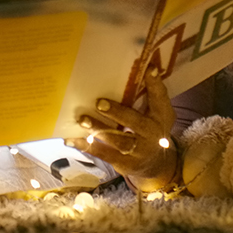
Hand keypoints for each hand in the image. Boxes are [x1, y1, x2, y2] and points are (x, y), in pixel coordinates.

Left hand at [67, 71, 178, 192]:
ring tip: (82, 119)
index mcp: (161, 117)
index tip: (149, 70)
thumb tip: (145, 67)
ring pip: (118, 140)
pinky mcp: (124, 164)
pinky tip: (72, 140)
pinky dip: (87, 147)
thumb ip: (151, 94)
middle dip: (118, 113)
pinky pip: (104, 155)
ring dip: (98, 129)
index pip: (160, 99)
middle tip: (99, 103)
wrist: (156, 166)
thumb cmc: (152, 130)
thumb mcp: (158, 114)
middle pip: (135, 122)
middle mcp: (152, 135)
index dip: (155, 85)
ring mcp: (138, 151)